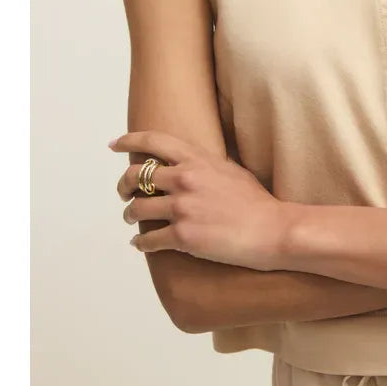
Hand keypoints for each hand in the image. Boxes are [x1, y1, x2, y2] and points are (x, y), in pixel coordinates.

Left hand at [110, 129, 286, 270]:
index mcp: (197, 160)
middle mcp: (184, 180)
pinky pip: (148, 239)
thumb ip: (205, 165)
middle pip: (135, 176)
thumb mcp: (230, 170)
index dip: (128, 141)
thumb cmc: (257, 202)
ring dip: (130, 215)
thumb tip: (189, 164)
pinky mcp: (182, 237)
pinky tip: (142, 244)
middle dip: (123, 186)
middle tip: (124, 194)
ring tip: (133, 220)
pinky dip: (141, 243)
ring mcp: (182, 209)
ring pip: (136, 209)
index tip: (114, 145)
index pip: (153, 142)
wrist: (272, 230)